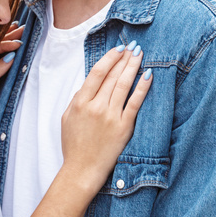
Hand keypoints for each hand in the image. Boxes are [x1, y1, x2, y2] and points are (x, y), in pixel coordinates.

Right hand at [60, 43, 151, 194]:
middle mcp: (96, 107)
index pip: (97, 73)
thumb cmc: (73, 146)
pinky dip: (142, 87)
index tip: (118, 49)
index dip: (109, 58)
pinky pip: (135, 103)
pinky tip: (148, 75)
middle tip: (133, 46)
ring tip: (139, 55)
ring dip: (133, 67)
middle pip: (112, 76)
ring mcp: (111, 116)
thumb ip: (77, 99)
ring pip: (124, 85)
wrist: (82, 170)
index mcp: (80, 103)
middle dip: (124, 58)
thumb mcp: (67, 118)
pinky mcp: (124, 127)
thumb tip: (90, 83)